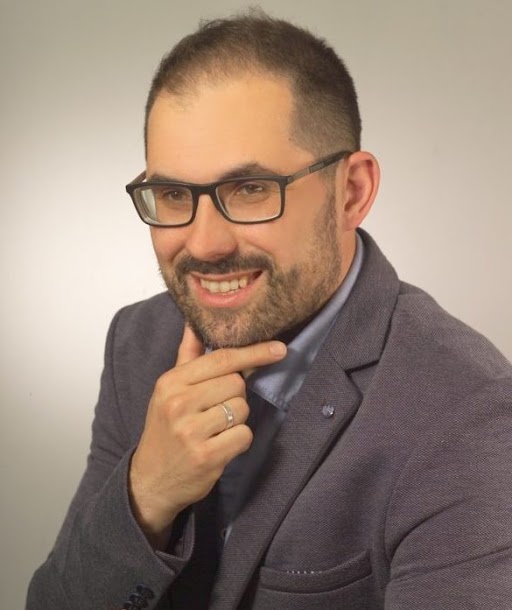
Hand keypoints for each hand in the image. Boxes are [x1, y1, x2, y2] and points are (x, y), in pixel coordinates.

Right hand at [128, 325, 286, 548]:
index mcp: (171, 382)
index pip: (222, 358)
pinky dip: (238, 441)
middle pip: (237, 384)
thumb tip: (194, 322)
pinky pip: (244, 435)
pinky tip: (219, 446)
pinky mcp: (206, 456)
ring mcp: (191, 430)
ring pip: (242, 409)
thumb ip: (187, 356)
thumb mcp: (168, 390)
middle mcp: (178, 402)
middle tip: (215, 410)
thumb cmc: (165, 428)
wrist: (150, 479)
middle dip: (235, 396)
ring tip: (214, 430)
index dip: (254, 352)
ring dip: (237, 420)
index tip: (279, 349)